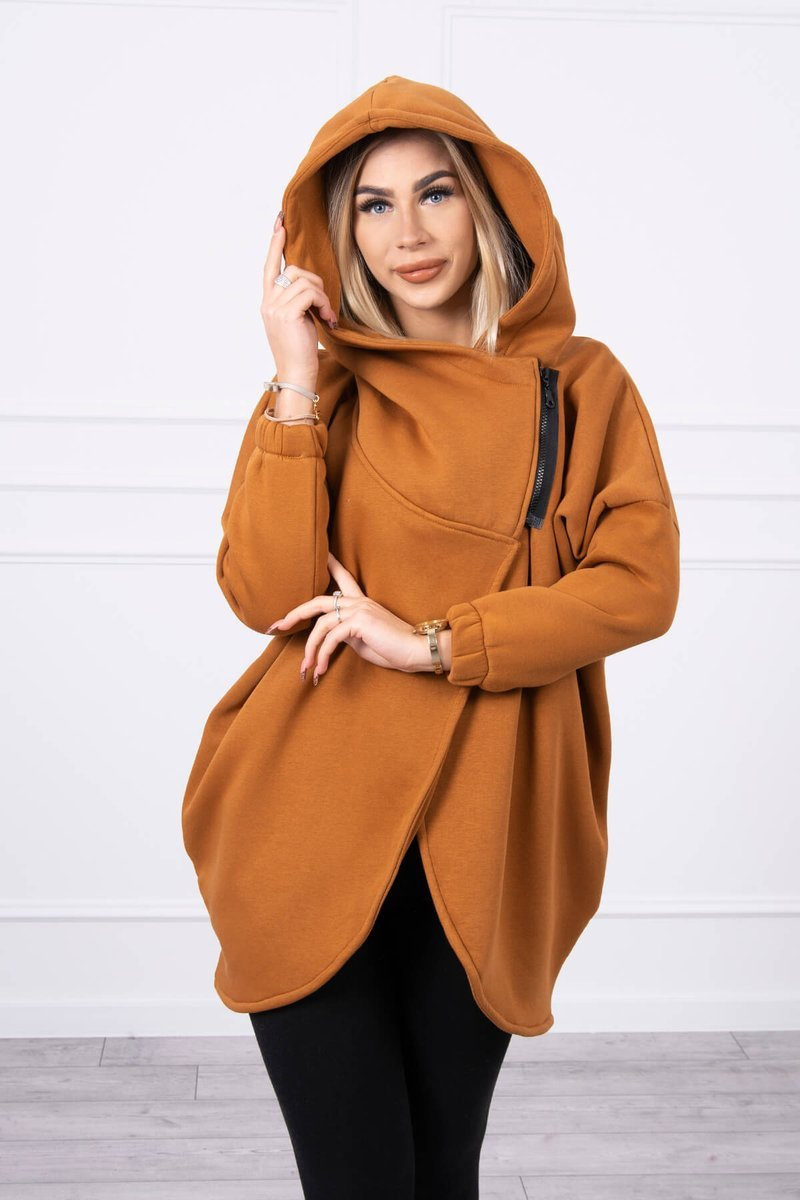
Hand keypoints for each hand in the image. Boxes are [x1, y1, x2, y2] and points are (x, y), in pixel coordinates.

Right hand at [260, 211, 336, 386]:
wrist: (297, 374)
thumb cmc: (301, 351)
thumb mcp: (297, 320)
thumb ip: (297, 301)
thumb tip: (310, 285)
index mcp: (268, 302)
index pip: (269, 266)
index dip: (275, 244)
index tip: (280, 222)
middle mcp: (268, 302)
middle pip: (293, 270)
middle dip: (315, 282)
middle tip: (324, 306)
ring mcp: (275, 307)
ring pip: (304, 280)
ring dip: (322, 296)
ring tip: (325, 315)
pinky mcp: (286, 313)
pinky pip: (310, 293)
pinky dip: (323, 303)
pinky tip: (326, 319)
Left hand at [265, 551, 422, 682]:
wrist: (417, 651)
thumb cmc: (394, 648)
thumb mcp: (364, 639)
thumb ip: (348, 633)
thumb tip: (331, 638)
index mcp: (362, 602)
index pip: (344, 577)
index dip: (331, 564)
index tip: (320, 552)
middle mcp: (359, 601)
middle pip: (318, 601)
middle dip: (295, 613)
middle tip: (278, 626)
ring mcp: (359, 609)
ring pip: (321, 625)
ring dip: (310, 650)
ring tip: (306, 669)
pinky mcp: (359, 622)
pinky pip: (331, 638)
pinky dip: (322, 656)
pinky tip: (321, 670)